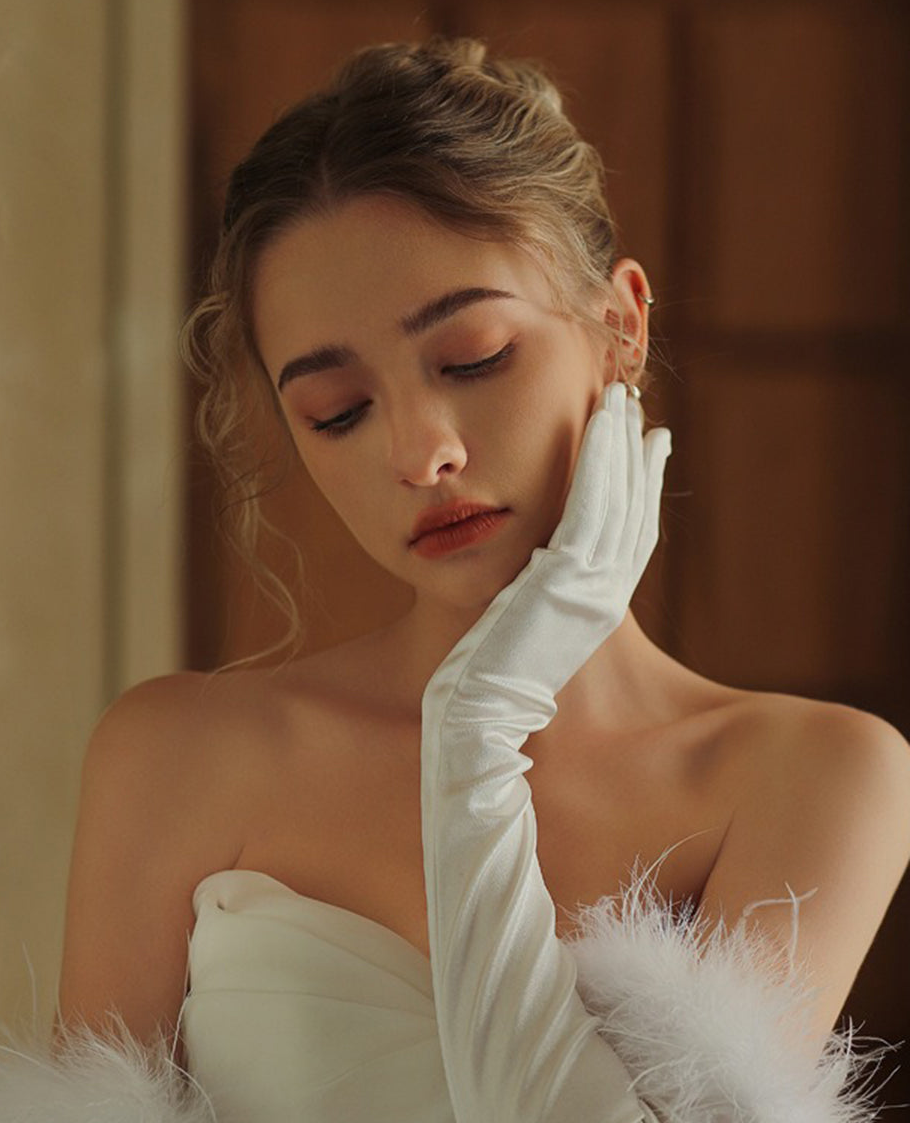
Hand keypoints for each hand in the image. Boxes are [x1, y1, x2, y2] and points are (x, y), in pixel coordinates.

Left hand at [423, 381, 671, 737]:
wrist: (476, 720)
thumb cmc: (480, 685)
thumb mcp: (516, 629)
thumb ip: (532, 594)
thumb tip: (526, 570)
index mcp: (594, 610)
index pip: (629, 538)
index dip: (641, 490)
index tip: (645, 450)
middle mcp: (602, 598)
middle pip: (632, 513)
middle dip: (636, 458)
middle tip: (637, 411)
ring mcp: (589, 590)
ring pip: (615, 502)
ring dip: (619, 446)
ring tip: (620, 402)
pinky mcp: (564, 580)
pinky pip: (589, 508)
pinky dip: (599, 463)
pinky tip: (601, 426)